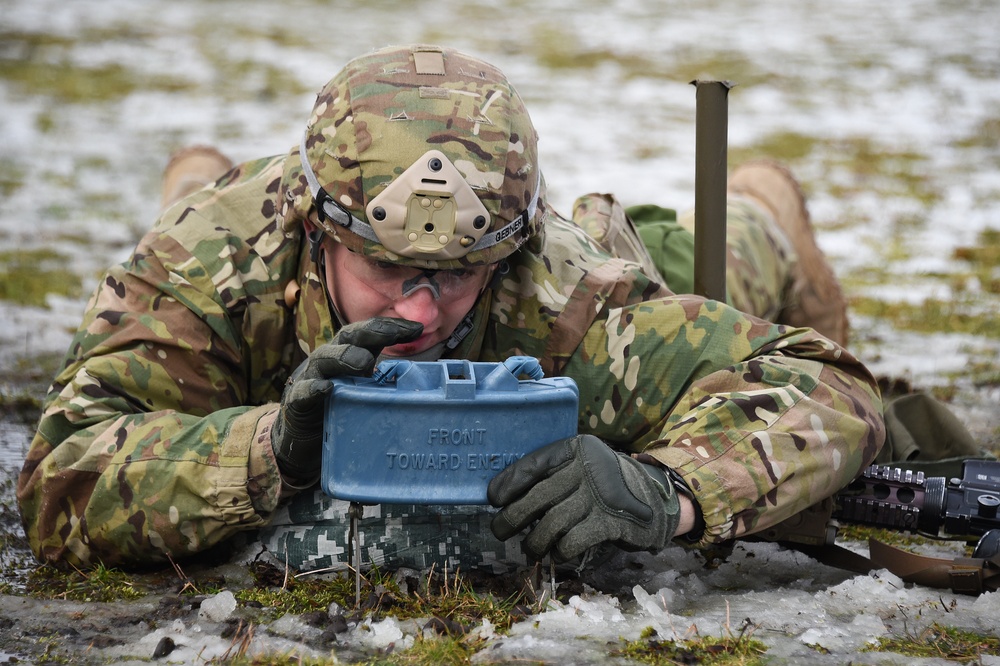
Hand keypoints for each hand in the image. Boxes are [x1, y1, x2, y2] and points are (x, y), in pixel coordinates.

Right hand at [270, 317, 422, 481]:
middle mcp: (330, 359)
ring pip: (325, 358)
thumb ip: (386, 383)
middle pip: (348, 336)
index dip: (392, 327)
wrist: (304, 440)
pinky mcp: (298, 401)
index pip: (370, 333)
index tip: (417, 329)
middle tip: (393, 334)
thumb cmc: (341, 409)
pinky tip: (326, 388)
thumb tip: (423, 382)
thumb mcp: (366, 392)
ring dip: (344, 357)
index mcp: (349, 353)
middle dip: (371, 332)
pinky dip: (315, 389)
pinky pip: (304, 392)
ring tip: (363, 363)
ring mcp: (312, 377)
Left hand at [487, 434, 680, 560]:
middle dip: (513, 517)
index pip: (533, 464)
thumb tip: (506, 498)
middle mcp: (586, 468)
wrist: (653, 499)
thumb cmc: (604, 486)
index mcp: (575, 449)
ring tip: (530, 549)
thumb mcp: (580, 469)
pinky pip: (573, 541)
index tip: (493, 498)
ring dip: (534, 541)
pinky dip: (560, 551)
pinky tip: (557, 553)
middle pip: (539, 496)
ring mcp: (599, 496)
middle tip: (500, 530)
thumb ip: (552, 477)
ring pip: (552, 523)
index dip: (509, 483)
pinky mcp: (609, 522)